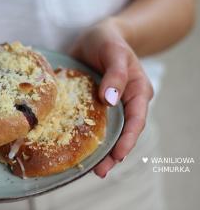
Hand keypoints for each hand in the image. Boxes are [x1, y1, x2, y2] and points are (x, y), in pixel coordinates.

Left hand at [70, 19, 153, 177]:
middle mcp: (123, 102)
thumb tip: (110, 100)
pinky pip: (87, 122)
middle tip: (99, 172)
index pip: (136, 120)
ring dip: (97, 149)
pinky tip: (71, 146)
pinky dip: (82, 135)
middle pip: (121, 132)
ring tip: (86, 168)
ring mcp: (106, 105)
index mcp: (137, 92)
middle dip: (112, 154)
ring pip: (105, 131)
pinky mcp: (90, 104)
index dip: (128, 139)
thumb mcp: (114, 53)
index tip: (118, 155)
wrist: (94, 37)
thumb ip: (116, 74)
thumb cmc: (108, 41)